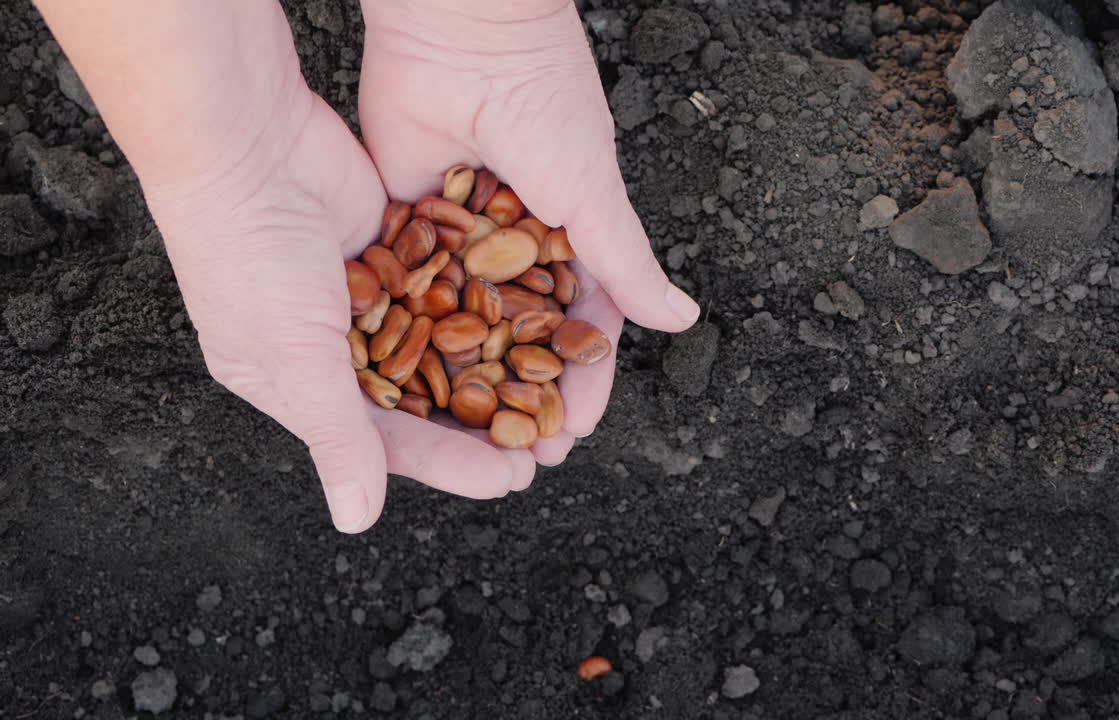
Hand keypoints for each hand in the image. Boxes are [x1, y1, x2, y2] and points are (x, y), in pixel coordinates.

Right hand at [90, 6, 533, 531]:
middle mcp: (330, 343)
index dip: (450, 461)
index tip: (511, 477)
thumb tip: (357, 519)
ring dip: (492, 366)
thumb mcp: (293, 356)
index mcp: (293, 382)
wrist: (247, 139)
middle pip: (421, 396)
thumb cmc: (247, 256)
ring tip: (551, 390)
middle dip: (481, 420)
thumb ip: (337, 434)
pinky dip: (483, 303)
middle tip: (546, 443)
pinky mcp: (391, 245)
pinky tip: (536, 320)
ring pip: (441, 342)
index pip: (385, 440)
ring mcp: (364, 292)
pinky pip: (446, 285)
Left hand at [357, 0, 701, 465]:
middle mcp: (517, 241)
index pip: (580, 324)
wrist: (464, 33)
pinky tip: (407, 383)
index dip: (584, 377)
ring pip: (466, 321)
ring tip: (466, 437)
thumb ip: (628, 264)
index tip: (577, 428)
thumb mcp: (593, 197)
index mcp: (571, 236)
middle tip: (522, 453)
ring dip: (469, 380)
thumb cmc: (544, 105)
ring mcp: (462, 234)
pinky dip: (413, 331)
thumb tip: (683, 321)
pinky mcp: (409, 219)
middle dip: (524, 394)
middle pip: (522, 334)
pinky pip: (413, 285)